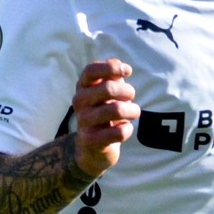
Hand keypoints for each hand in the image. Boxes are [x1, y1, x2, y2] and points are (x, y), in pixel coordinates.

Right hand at [72, 59, 139, 177]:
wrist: (91, 148)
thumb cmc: (103, 112)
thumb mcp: (107, 91)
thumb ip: (112, 75)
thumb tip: (119, 65)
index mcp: (82, 87)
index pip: (91, 70)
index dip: (111, 68)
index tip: (128, 71)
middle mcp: (79, 102)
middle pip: (109, 88)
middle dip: (128, 91)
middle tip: (131, 98)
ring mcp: (84, 121)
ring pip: (116, 110)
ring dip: (132, 110)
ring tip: (134, 113)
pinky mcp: (92, 140)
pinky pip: (119, 132)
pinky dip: (128, 129)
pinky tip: (124, 130)